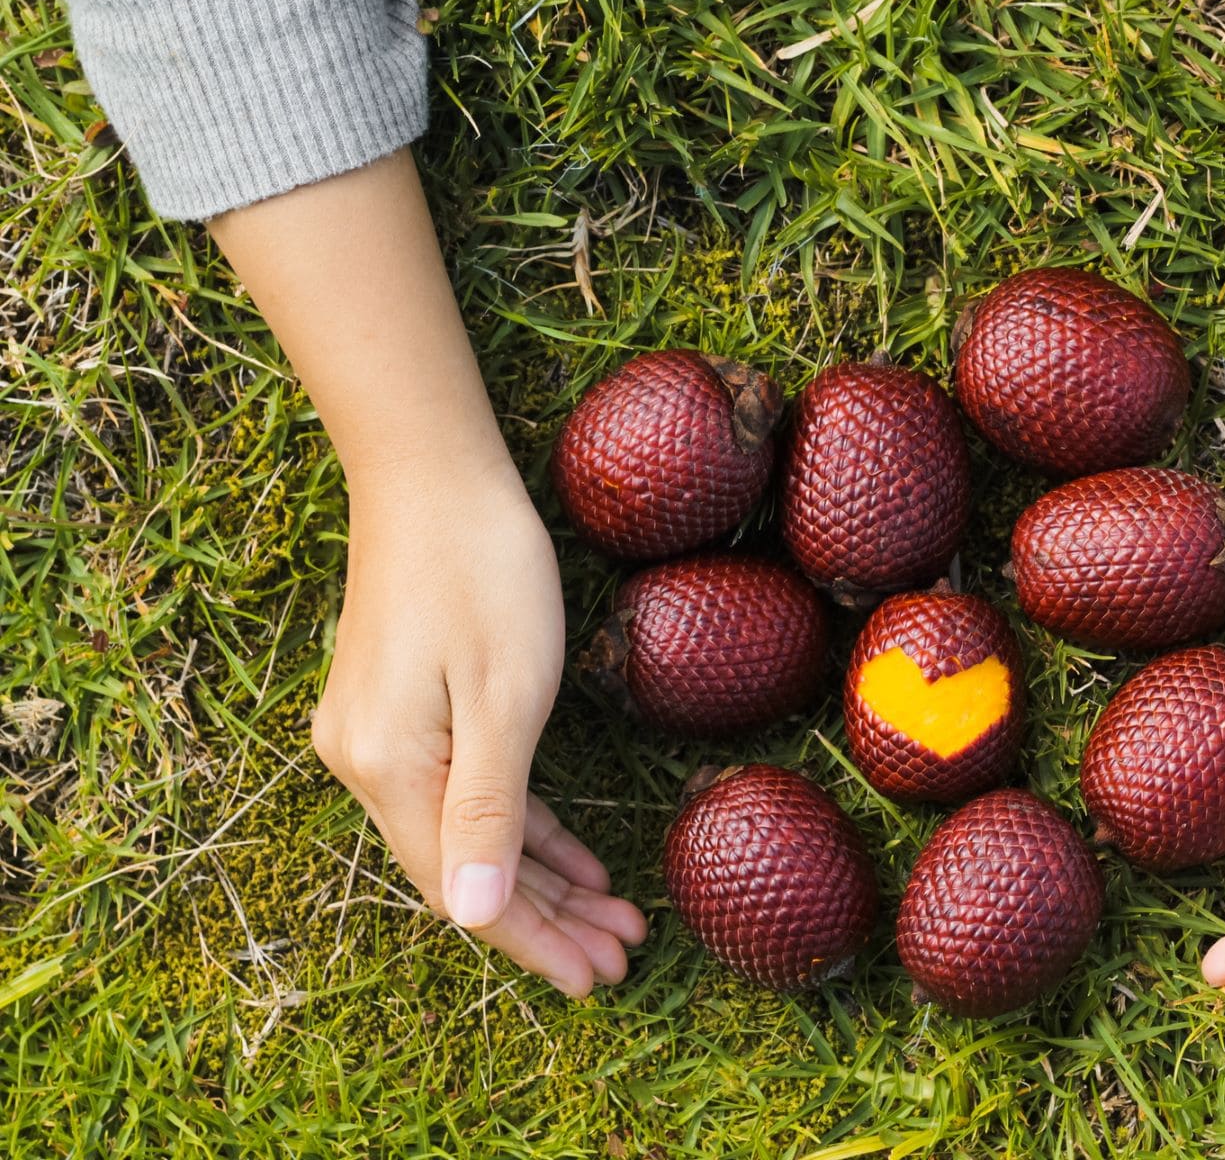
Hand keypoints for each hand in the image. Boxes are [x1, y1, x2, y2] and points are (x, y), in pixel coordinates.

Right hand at [310, 455, 645, 995]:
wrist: (431, 475)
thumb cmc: (482, 572)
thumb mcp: (503, 695)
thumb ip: (488, 809)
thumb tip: (473, 918)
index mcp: (390, 770)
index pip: (466, 890)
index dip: (532, 941)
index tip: (595, 982)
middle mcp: (368, 766)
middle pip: (466, 873)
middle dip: (548, 920)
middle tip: (622, 957)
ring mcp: (379, 739)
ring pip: (470, 837)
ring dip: (542, 879)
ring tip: (614, 917)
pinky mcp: (400, 713)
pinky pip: (465, 793)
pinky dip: (520, 826)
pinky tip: (572, 855)